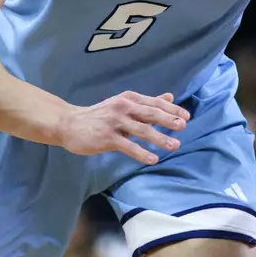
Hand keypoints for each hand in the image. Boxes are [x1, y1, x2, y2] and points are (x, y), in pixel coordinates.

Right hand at [57, 91, 188, 165]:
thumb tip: (170, 97)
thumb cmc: (98, 115)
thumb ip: (146, 103)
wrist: (69, 123)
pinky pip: (128, 146)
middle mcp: (123, 108)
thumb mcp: (122, 104)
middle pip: (150, 113)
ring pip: (142, 130)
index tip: (186, 117)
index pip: (154, 103)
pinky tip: (153, 159)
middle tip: (183, 126)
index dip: (171, 110)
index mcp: (129, 99)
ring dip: (159, 138)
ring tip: (174, 145)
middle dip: (168, 120)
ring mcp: (115, 123)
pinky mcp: (107, 138)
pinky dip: (141, 152)